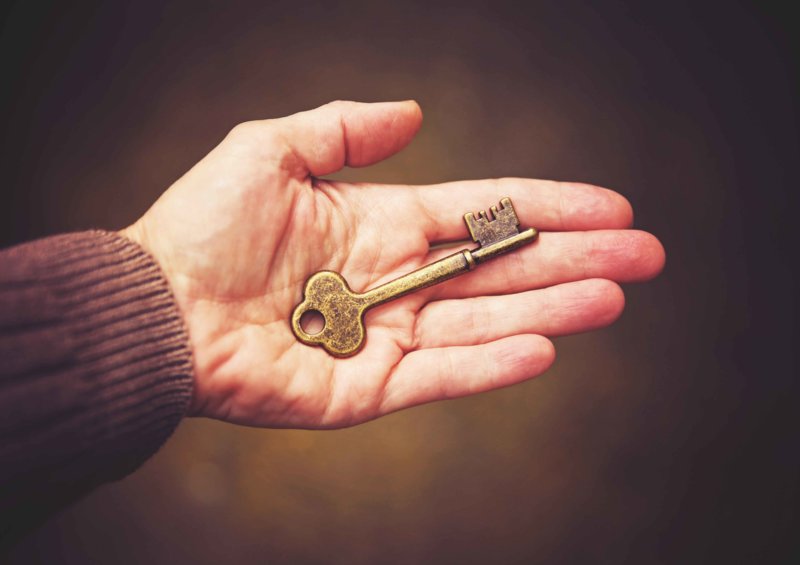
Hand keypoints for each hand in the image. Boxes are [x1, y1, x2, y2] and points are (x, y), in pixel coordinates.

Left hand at [122, 100, 664, 428]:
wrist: (153, 306)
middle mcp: (394, 281)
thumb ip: (343, 128)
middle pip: (501, 267)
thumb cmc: (201, 225)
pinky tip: (547, 347)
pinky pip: (441, 375)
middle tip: (645, 254)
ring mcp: (385, 338)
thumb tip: (414, 113)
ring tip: (616, 296)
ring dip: (552, 308)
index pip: (482, 213)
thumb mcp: (270, 149)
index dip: (546, 207)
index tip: (609, 205)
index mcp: (380, 224)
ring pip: (485, 320)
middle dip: (575, 259)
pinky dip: (492, 364)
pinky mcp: (366, 391)